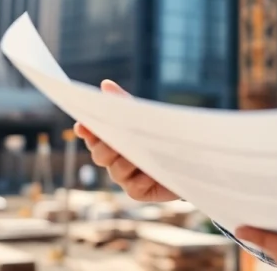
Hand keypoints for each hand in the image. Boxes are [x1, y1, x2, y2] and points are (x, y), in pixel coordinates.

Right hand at [73, 79, 179, 202]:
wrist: (193, 159)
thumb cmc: (164, 134)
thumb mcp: (146, 117)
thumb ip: (124, 104)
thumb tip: (106, 85)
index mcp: (112, 139)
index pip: (93, 135)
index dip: (86, 130)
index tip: (83, 125)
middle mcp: (114, 159)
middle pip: (99, 155)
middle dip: (106, 147)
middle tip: (116, 140)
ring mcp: (125, 177)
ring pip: (115, 171)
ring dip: (126, 162)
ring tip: (139, 155)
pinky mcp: (138, 191)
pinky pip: (132, 187)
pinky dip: (142, 178)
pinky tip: (152, 173)